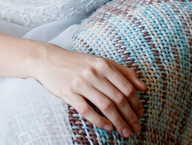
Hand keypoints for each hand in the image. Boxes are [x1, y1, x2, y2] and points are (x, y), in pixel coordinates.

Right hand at [30, 44, 146, 135]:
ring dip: (118, 122)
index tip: (140, 114)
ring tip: (125, 132)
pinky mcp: (68, 93)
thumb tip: (143, 87)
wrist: (48, 60)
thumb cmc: (77, 62)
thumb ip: (123, 71)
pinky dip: (100, 121)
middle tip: (136, 128)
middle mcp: (93, 73)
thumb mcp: (100, 61)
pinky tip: (108, 127)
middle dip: (130, 116)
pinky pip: (87, 111)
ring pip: (106, 106)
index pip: (126, 87)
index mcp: (103, 64)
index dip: (136, 103)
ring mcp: (80, 83)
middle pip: (118, 98)